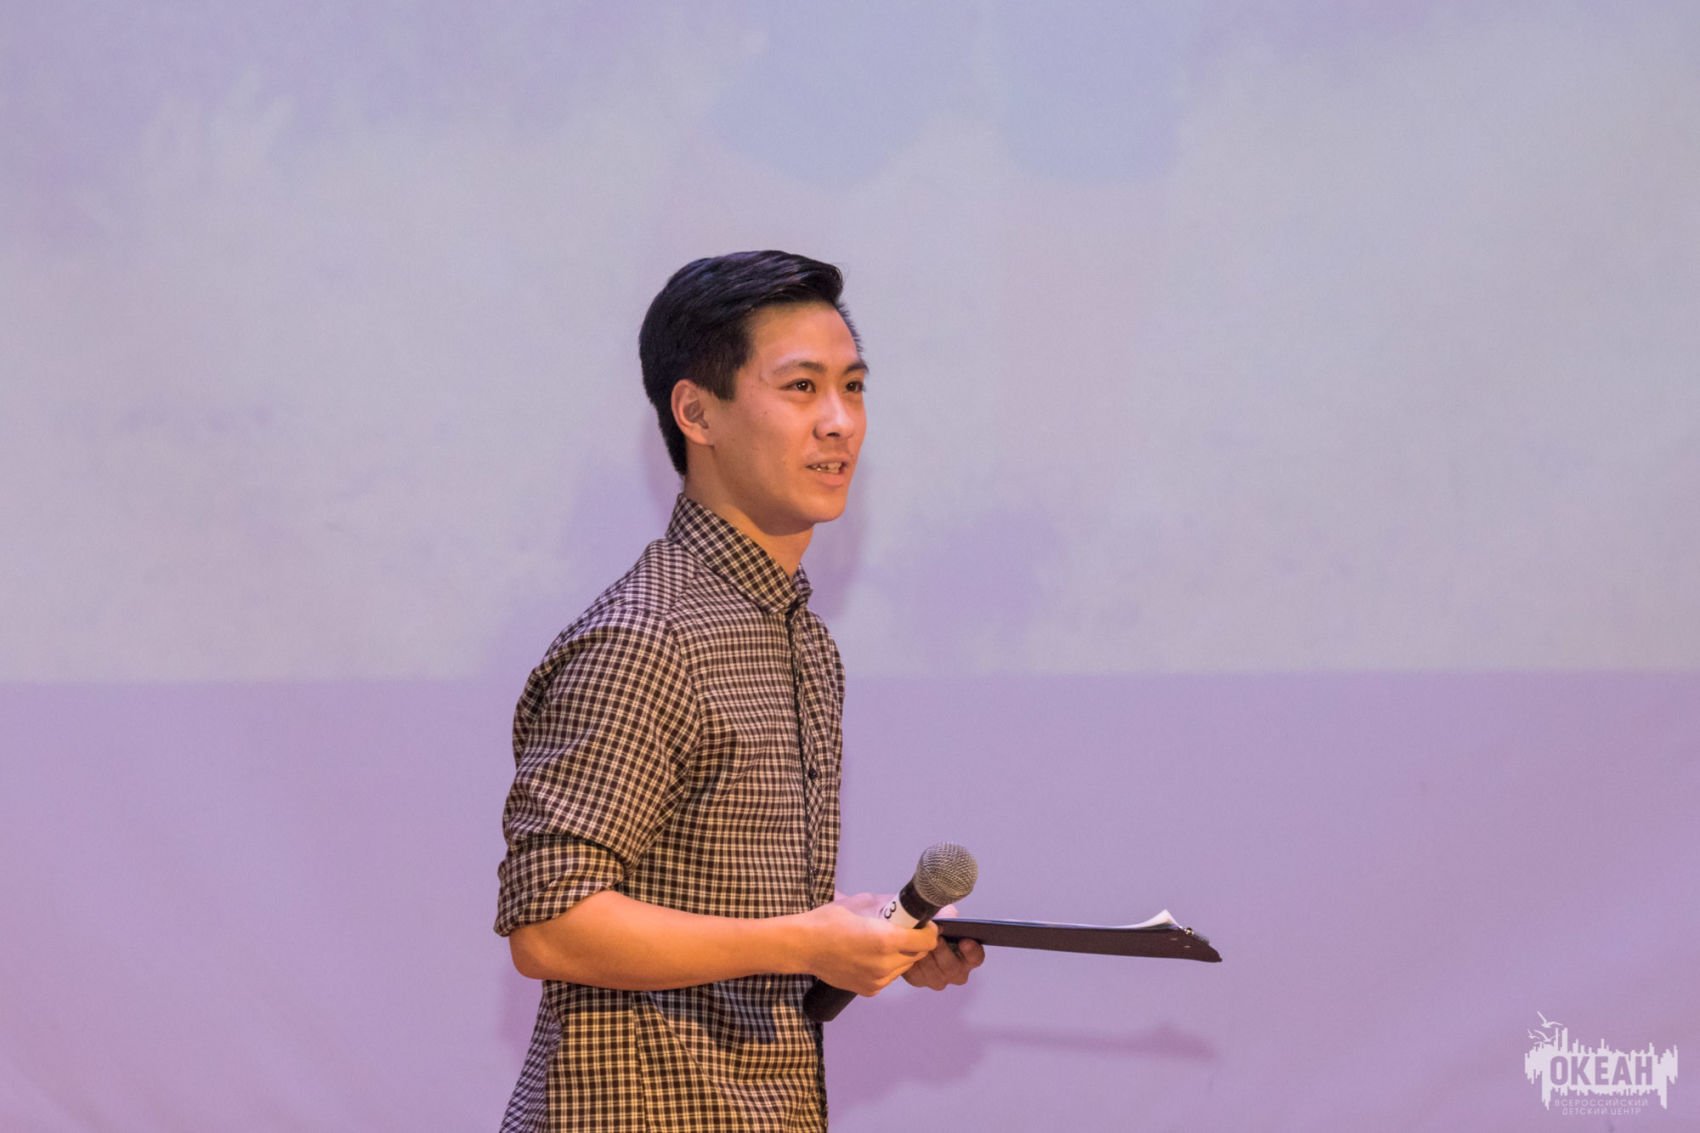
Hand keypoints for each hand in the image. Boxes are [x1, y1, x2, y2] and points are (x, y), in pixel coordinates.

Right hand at [797, 898, 937, 996]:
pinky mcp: (870, 990)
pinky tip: (871, 955)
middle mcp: (885, 964)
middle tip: (903, 930)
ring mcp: (878, 980)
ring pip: (905, 967)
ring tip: (883, 942)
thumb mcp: (865, 902)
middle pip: (918, 955)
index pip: (927, 941)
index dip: (929, 931)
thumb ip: (893, 906)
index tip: (924, 924)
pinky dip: (888, 966)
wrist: (804, 945)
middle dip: (916, 941)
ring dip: (902, 954)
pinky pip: (889, 976)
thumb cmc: (830, 920)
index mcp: (886, 940)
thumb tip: (913, 906)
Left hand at [903, 902, 984, 989]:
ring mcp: (939, 979)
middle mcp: (956, 970)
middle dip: (944, 952)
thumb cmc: (933, 923)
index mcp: (968, 955)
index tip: (964, 941)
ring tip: (920, 943)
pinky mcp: (919, 980)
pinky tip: (910, 951)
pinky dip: (913, 963)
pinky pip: (917, 976)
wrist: (910, 930)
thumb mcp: (943, 914)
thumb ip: (949, 916)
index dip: (972, 951)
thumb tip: (948, 919)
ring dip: (927, 957)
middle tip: (936, 939)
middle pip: (954, 969)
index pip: (976, 957)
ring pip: (935, 974)